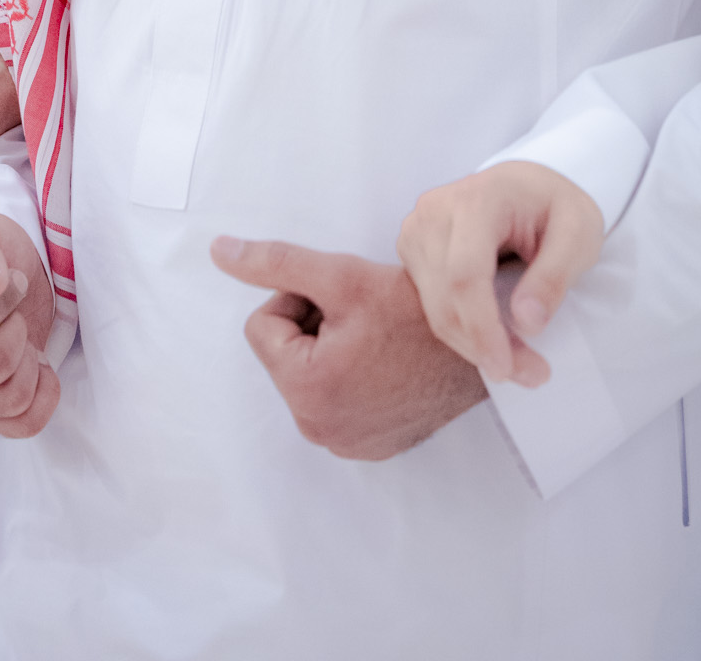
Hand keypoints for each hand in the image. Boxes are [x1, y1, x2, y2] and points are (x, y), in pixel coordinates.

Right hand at [0, 207, 58, 437]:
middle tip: (11, 307)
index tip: (5, 278)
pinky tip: (33, 361)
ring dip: (29, 355)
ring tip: (15, 330)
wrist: (1, 274)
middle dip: (17, 326)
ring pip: (12, 396)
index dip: (2, 299)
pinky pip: (25, 423)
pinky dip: (43, 391)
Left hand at [211, 236, 484, 459]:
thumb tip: (219, 252)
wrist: (482, 342)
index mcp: (305, 389)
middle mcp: (319, 429)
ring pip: (309, 376)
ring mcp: (345, 444)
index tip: (343, 301)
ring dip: (332, 351)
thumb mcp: (341, 276)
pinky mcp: (368, 447)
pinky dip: (352, 378)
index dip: (299, 301)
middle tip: (363, 318)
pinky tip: (386, 362)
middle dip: (314, 328)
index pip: (263, 326)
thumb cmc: (415, 310)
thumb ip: (276, 263)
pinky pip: (336, 401)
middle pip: (285, 355)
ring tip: (377, 338)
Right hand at [397, 162, 604, 384]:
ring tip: (520, 364)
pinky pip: (432, 305)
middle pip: (446, 296)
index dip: (482, 326)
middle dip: (484, 346)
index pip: (465, 273)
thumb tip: (526, 322)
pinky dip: (463, 332)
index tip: (507, 366)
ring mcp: (418, 228)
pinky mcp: (413, 248)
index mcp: (477, 197)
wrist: (526, 187)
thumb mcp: (579, 233)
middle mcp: (436, 210)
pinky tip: (495, 339)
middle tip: (531, 374)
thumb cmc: (555, 207)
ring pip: (435, 308)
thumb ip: (555, 274)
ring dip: (474, 346)